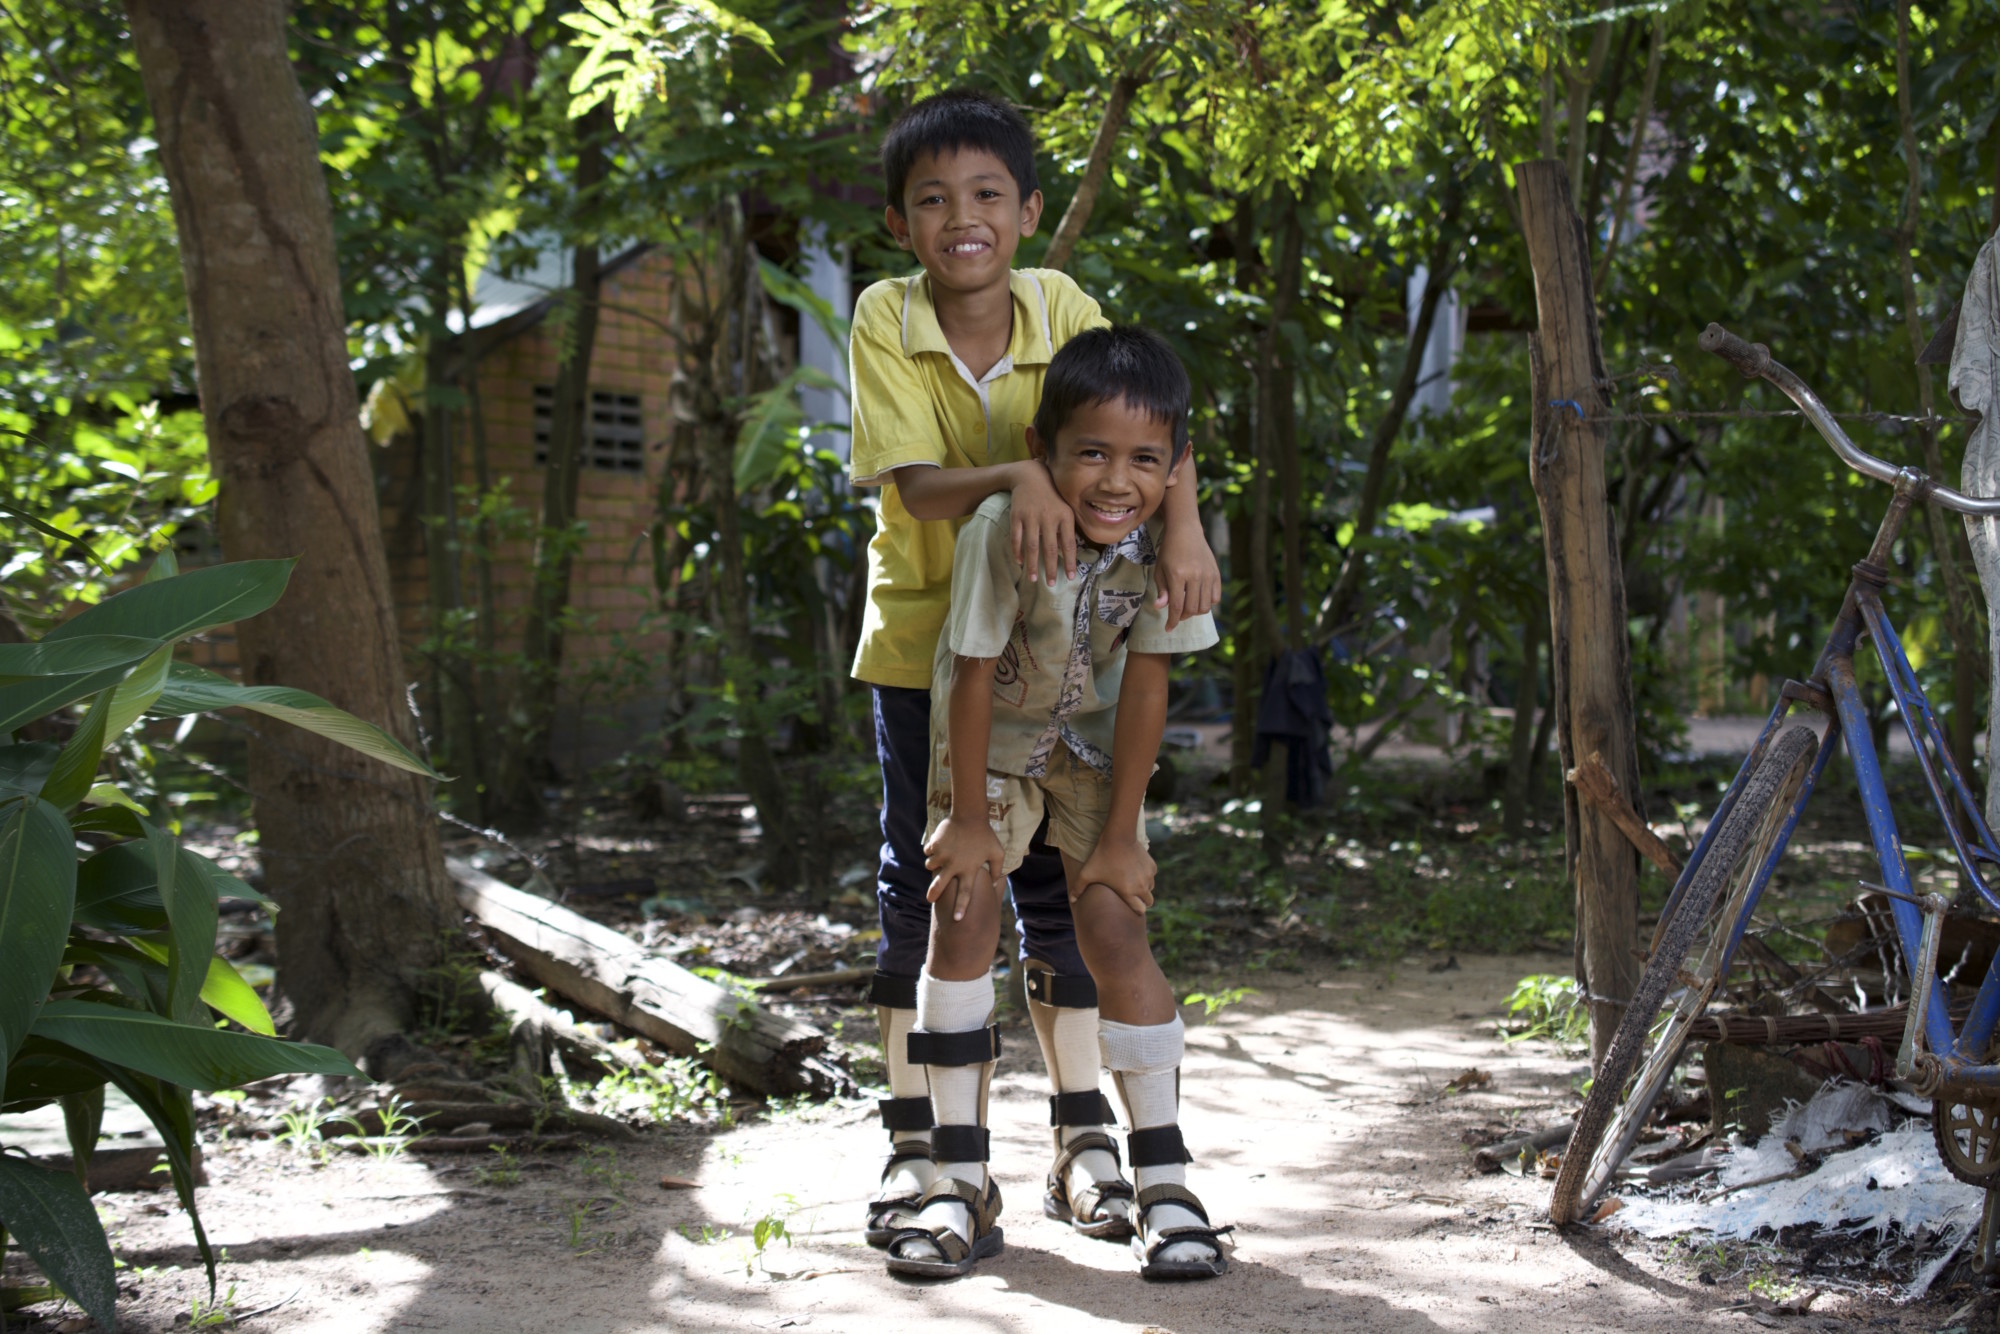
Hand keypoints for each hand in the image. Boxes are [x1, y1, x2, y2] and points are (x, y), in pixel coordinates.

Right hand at [923, 816, 1007, 921]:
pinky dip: (931, 851)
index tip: (957, 919)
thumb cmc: (985, 834)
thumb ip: (998, 869)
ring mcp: (943, 854)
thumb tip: (998, 882)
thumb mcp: (997, 852)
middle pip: (939, 885)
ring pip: (931, 866)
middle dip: (933, 894)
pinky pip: (928, 852)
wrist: (970, 814)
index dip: (961, 907)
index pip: (965, 893)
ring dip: (933, 865)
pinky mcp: (935, 844)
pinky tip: (938, 846)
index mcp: (969, 869)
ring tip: (940, 860)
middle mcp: (954, 865)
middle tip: (930, 899)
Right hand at [1010, 465, 1076, 585]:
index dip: (1070, 561)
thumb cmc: (1052, 496)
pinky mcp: (1017, 516)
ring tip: (1034, 579)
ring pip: (1032, 546)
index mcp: (1065, 516)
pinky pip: (1016, 537)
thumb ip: (1066, 530)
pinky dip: (1017, 551)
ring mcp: (1031, 516)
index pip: (1069, 543)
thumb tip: (1066, 553)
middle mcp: (1049, 517)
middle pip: (1050, 548)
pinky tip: (1019, 562)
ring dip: (1032, 564)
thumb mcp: (1065, 509)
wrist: (1031, 476)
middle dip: (1050, 568)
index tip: (1070, 577)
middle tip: (1050, 584)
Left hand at [1074, 835, 1155, 916]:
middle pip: (1148, 902)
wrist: (1118, 837)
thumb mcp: (1087, 873)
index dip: (1136, 909)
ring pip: (1150, 888)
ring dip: (1144, 888)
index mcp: (1128, 892)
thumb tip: (1071, 900)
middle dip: (1142, 901)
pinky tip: (1136, 870)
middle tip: (1133, 896)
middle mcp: (1141, 886)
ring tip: (1133, 882)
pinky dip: (1146, 876)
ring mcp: (1148, 876)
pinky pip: (1151, 876)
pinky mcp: (1152, 866)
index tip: (1131, 906)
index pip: (1139, 910)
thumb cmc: (1101, 856)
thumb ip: (1078, 889)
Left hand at [1154, 521, 1220, 632]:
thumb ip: (1162, 590)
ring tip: (1187, 606)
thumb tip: (1160, 608)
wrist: (1186, 532)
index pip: (1176, 606)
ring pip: (1205, 606)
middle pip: (1192, 609)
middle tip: (1177, 615)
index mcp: (1178, 575)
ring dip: (1195, 612)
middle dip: (1183, 617)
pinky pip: (1215, 598)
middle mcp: (1195, 576)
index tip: (1168, 628)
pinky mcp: (1216, 574)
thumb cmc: (1169, 551)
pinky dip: (1207, 603)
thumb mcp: (1160, 570)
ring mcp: (1208, 575)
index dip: (1172, 621)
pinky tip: (1198, 598)